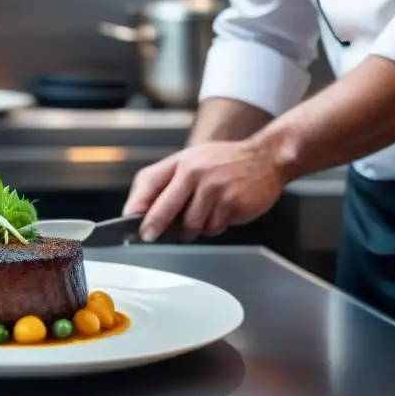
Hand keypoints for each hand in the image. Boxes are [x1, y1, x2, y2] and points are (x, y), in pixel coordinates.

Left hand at [123, 139, 285, 242]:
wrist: (265, 159)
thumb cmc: (223, 162)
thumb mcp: (190, 160)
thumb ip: (165, 181)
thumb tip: (140, 208)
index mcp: (182, 162)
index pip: (149, 183)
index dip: (137, 206)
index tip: (129, 221)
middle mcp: (196, 174)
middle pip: (165, 209)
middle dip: (154, 226)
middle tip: (148, 236)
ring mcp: (215, 190)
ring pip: (189, 225)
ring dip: (191, 228)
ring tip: (202, 213)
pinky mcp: (232, 206)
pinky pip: (212, 229)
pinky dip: (212, 227)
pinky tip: (220, 212)